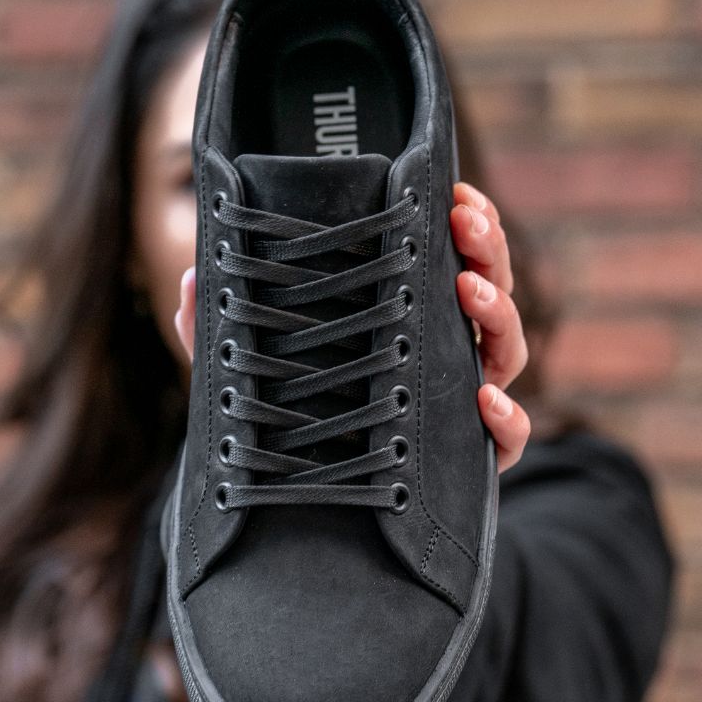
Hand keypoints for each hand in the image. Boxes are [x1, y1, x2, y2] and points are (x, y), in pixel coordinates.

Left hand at [174, 180, 530, 474]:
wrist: (311, 510)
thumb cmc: (290, 421)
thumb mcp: (249, 370)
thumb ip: (218, 328)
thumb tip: (193, 277)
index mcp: (406, 320)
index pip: (447, 261)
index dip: (463, 223)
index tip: (452, 192)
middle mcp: (442, 355)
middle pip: (488, 291)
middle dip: (487, 250)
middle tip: (464, 223)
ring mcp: (460, 404)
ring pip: (507, 352)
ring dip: (498, 315)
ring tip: (469, 294)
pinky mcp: (469, 459)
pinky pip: (507, 439)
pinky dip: (508, 419)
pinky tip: (484, 402)